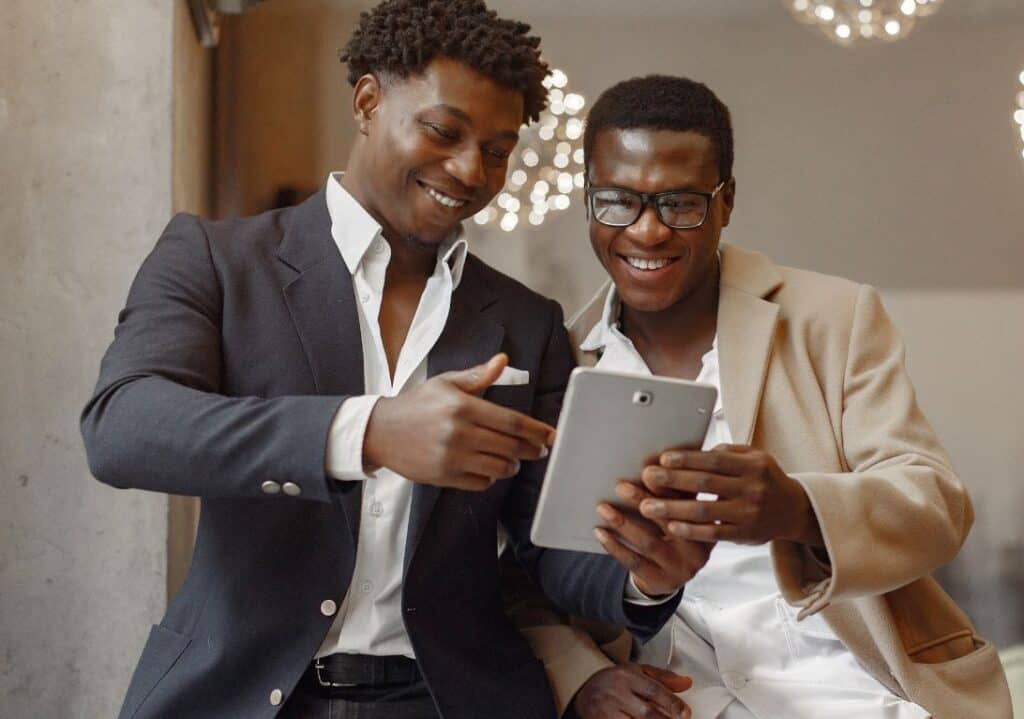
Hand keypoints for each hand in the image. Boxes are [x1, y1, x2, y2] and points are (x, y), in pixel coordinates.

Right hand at [363, 353, 554, 491]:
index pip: (511, 422)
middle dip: (531, 450)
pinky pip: (481, 482)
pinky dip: (490, 477)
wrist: (381, 431)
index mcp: (463, 406)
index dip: (536, 431)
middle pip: (511, 446)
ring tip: (512, 459)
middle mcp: (459, 433)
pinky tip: (488, 467)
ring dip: (512, 465)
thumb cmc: (417, 405)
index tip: (550, 436)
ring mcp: (451, 457)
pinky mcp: (444, 477)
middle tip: (538, 450)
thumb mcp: (446, 383)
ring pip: (499, 467)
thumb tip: (503, 360)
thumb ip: (478, 376)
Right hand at [573, 664, 691, 718]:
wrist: (583, 692)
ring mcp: (608, 712)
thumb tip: (687, 683)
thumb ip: (662, 678)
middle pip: (646, 713)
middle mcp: (617, 694)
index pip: (653, 689)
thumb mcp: (636, 672)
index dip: (671, 702)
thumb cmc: (614, 682)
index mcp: (627, 676)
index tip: (686, 713)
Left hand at [594, 482, 713, 596]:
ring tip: (603, 507)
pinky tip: (600, 532)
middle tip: (620, 486)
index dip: (668, 486)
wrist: (671, 577)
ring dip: (622, 523)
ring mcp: (680, 569)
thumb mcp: (684, 514)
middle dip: (642, 500)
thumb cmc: (674, 534)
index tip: (648, 471)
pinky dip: (614, 546)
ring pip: (648, 542)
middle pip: (667, 521)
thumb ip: (678, 492)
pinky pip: (634, 562)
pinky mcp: (661, 582)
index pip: (688, 502)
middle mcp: (698, 550)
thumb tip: (656, 461)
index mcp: (707, 526)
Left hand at [638, 444, 821, 545]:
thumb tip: (691, 452)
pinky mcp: (743, 534)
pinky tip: (670, 526)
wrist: (793, 510)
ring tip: (647, 506)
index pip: (714, 460)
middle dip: (673, 480)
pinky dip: (690, 530)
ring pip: (704, 511)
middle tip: (647, 477)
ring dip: (672, 509)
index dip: (687, 459)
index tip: (663, 459)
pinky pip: (712, 533)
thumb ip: (727, 453)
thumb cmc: (764, 478)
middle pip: (705, 483)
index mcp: (752, 465)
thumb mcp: (754, 458)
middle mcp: (752, 489)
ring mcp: (748, 513)